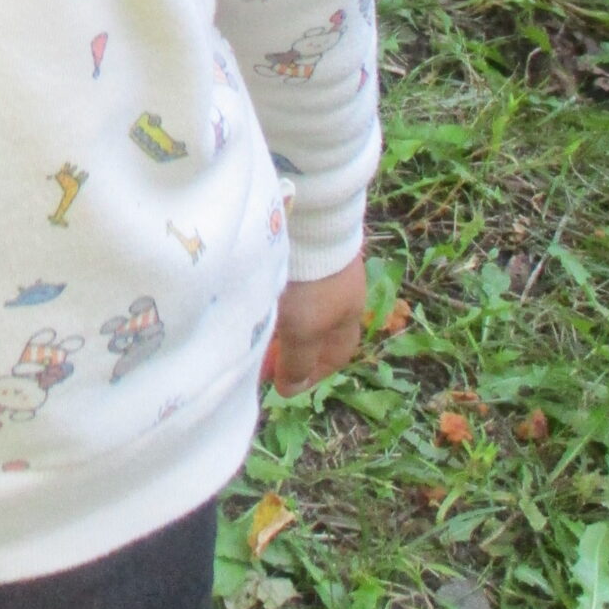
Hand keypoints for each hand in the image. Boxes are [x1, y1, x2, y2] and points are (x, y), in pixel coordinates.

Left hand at [261, 254, 364, 395]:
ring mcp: (326, 263)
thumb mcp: (304, 330)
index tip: (284, 384)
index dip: (313, 373)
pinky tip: (262, 291)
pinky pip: (295, 278)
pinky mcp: (306, 243)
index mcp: (349, 315)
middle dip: (295, 346)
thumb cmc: (310, 282)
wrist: (311, 218)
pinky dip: (281, 292)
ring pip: (307, 302)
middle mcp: (343, 290)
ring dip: (286, 318)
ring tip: (260, 324)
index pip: (336, 355)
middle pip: (320, 328)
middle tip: (265, 354)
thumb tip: (291, 389)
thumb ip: (298, 361)